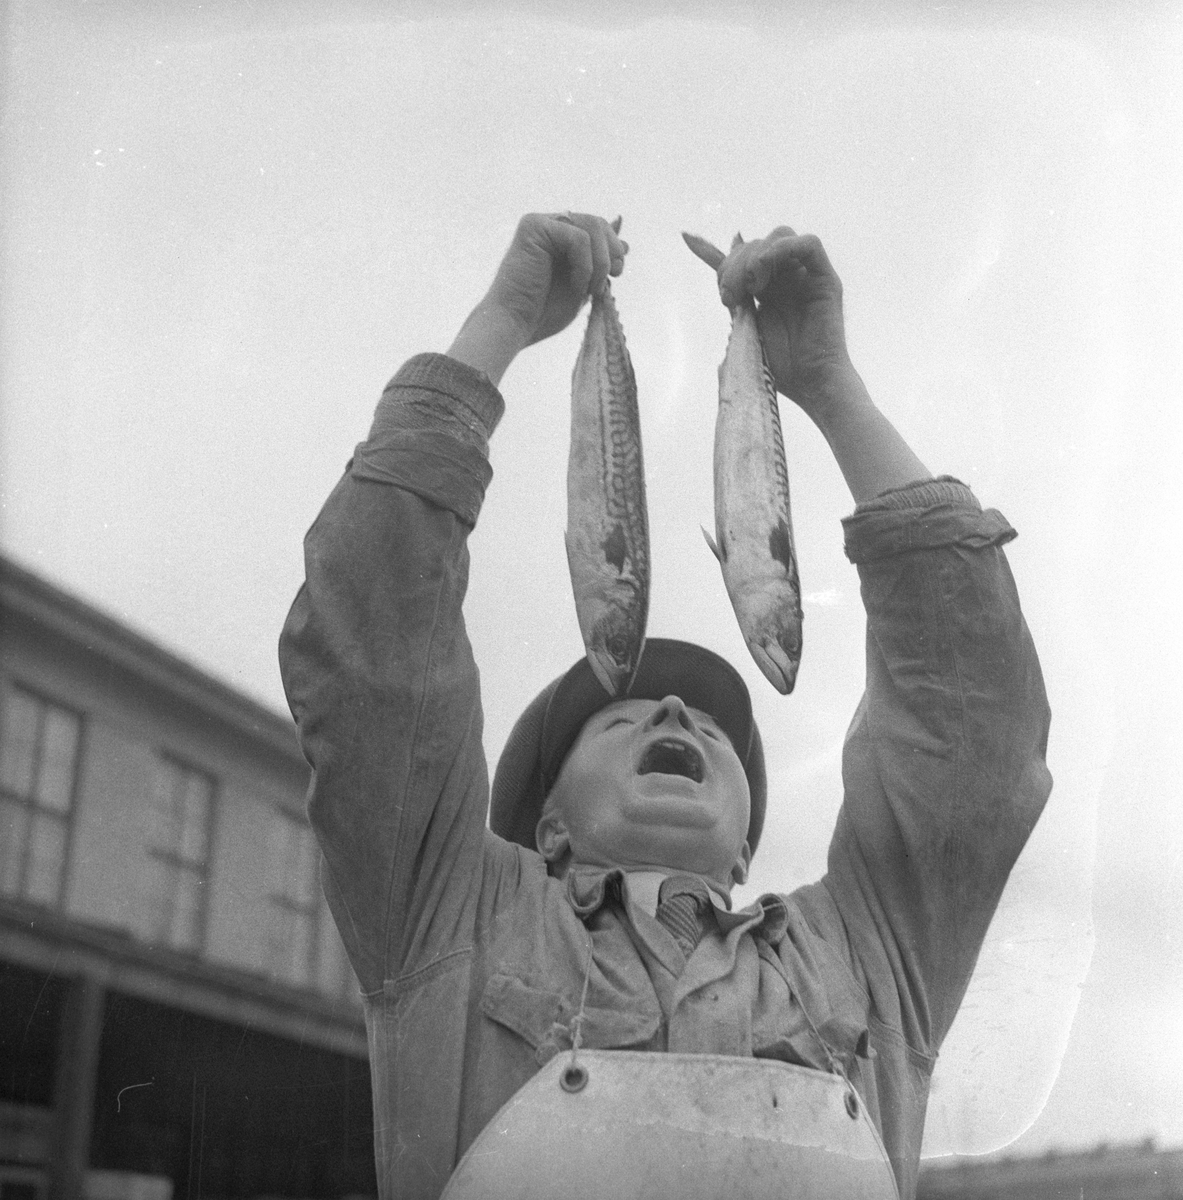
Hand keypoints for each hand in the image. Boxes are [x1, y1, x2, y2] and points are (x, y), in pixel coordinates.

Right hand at [448, 213, 627, 383]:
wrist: (516, 325)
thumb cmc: (544, 313)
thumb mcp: (584, 285)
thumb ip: (601, 263)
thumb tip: (627, 244)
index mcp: (558, 238)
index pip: (597, 227)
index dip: (614, 247)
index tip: (616, 273)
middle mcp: (548, 225)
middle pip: (597, 222)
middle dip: (611, 252)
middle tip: (612, 277)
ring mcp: (540, 223)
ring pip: (591, 226)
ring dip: (600, 262)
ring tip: (590, 288)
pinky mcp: (533, 226)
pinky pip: (578, 237)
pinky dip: (585, 265)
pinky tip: (576, 285)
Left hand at [715, 228, 852, 418]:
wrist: (811, 385)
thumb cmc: (780, 368)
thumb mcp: (744, 332)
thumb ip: (736, 304)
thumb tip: (722, 282)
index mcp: (765, 290)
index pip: (739, 258)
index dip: (713, 251)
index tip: (687, 240)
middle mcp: (786, 278)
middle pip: (754, 245)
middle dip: (733, 265)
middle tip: (729, 296)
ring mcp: (806, 276)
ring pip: (779, 237)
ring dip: (755, 256)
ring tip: (749, 287)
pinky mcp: (825, 279)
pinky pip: (808, 244)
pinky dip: (782, 248)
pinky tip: (762, 269)